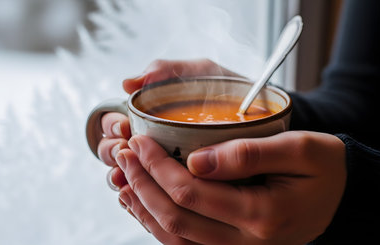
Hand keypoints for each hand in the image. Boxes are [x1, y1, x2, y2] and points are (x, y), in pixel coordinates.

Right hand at [98, 59, 238, 188]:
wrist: (268, 116)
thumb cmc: (231, 92)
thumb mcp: (202, 73)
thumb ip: (168, 71)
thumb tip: (127, 83)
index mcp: (151, 116)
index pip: (116, 124)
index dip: (112, 127)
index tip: (124, 129)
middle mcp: (152, 142)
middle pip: (116, 151)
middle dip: (114, 153)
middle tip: (126, 153)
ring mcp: (163, 167)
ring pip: (129, 177)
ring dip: (123, 179)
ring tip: (127, 181)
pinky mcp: (178, 187)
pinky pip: (151, 200)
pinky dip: (142, 201)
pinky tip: (143, 200)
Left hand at [115, 131, 345, 244]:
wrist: (339, 197)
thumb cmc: (322, 168)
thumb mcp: (300, 149)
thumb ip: (249, 154)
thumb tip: (196, 159)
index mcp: (262, 214)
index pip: (191, 193)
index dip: (156, 167)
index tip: (140, 140)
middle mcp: (245, 242)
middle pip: (174, 218)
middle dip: (141, 183)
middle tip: (124, 152)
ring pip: (173, 238)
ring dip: (141, 206)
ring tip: (122, 177)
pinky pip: (184, 244)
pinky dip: (155, 224)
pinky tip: (140, 202)